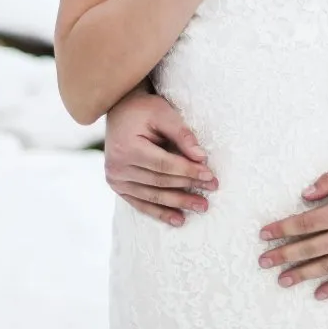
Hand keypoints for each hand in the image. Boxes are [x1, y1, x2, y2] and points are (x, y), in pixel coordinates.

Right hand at [104, 90, 217, 226]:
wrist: (119, 110)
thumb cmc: (144, 109)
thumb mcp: (164, 113)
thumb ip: (182, 134)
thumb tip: (202, 157)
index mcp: (128, 148)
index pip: (164, 164)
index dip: (188, 171)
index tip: (209, 175)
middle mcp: (118, 167)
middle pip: (160, 182)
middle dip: (188, 187)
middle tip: (211, 190)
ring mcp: (115, 179)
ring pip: (152, 196)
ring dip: (178, 203)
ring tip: (201, 206)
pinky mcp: (117, 186)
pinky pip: (140, 203)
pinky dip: (160, 212)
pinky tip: (178, 219)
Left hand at [258, 160, 327, 297]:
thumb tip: (305, 194)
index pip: (306, 223)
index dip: (283, 228)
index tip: (265, 234)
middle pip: (311, 247)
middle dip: (284, 254)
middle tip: (263, 261)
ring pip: (327, 266)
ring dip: (303, 273)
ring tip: (282, 280)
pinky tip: (319, 293)